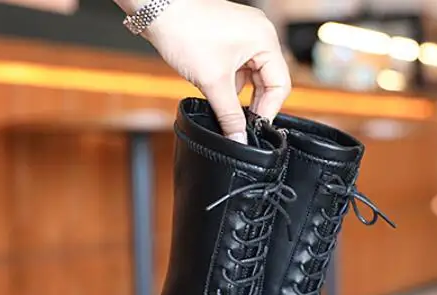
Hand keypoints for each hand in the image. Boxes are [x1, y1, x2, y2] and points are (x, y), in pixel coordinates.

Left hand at [124, 0, 290, 142]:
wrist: (156, 9)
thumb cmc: (184, 30)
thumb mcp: (212, 82)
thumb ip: (229, 114)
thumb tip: (239, 138)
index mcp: (265, 40)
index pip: (280, 85)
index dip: (268, 111)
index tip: (253, 128)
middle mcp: (260, 34)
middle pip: (268, 81)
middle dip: (254, 103)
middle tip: (240, 123)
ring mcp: (245, 35)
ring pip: (253, 76)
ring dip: (241, 94)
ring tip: (224, 104)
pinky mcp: (230, 38)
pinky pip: (240, 68)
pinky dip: (231, 83)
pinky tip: (217, 90)